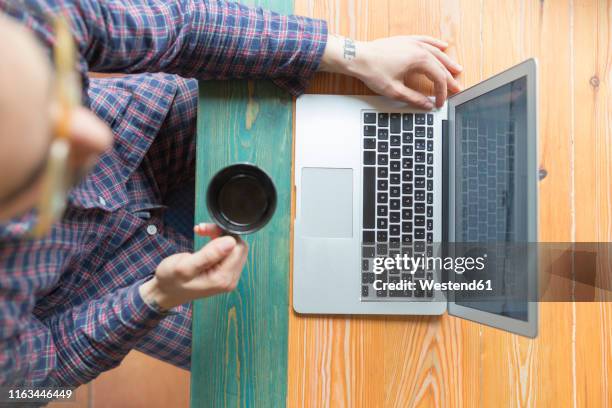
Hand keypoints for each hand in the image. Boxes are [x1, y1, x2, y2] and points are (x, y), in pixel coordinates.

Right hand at [139, 223, 247, 310]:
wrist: (165, 292)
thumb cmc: (171, 280)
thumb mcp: (185, 266)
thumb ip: (209, 254)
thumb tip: (231, 242)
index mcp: (223, 278)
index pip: (237, 248)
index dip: (224, 235)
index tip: (206, 230)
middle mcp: (230, 279)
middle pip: (238, 247)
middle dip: (222, 233)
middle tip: (203, 229)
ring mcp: (228, 276)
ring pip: (234, 247)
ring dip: (220, 236)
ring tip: (202, 233)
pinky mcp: (224, 272)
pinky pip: (229, 252)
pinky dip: (218, 242)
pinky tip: (207, 239)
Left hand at [319, 35, 461, 108]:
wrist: (357, 57)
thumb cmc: (373, 71)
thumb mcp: (394, 91)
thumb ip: (414, 99)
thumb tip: (427, 106)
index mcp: (419, 60)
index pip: (438, 78)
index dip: (441, 93)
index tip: (439, 103)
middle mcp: (419, 49)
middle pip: (440, 65)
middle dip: (449, 79)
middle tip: (456, 89)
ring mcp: (412, 43)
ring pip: (436, 53)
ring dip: (447, 62)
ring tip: (457, 69)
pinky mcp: (405, 40)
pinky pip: (426, 41)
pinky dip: (435, 44)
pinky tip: (443, 46)